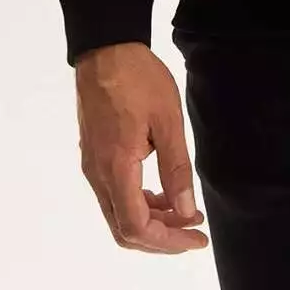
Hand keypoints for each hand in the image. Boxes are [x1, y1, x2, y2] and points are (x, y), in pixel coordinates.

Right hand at [74, 41, 208, 253]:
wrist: (105, 49)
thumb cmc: (138, 79)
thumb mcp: (167, 121)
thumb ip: (176, 168)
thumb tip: (186, 210)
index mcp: (116, 168)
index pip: (136, 227)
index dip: (168, 241)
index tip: (197, 237)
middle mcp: (98, 175)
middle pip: (124, 229)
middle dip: (161, 238)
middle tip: (194, 230)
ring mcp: (93, 166)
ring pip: (118, 214)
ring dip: (151, 220)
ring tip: (185, 210)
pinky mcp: (94, 156)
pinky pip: (114, 195)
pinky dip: (139, 203)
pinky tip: (162, 191)